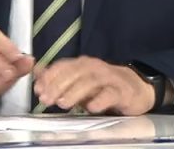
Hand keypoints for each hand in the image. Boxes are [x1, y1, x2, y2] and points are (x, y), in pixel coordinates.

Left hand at [33, 56, 153, 114]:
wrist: (136, 88)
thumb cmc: (104, 86)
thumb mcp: (80, 82)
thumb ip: (59, 78)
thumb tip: (37, 74)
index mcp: (82, 65)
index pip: (63, 66)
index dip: (49, 77)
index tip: (38, 90)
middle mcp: (94, 68)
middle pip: (74, 73)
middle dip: (58, 86)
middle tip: (46, 99)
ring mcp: (109, 78)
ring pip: (90, 82)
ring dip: (74, 92)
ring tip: (63, 103)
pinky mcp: (122, 91)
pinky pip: (110, 94)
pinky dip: (100, 100)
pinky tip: (91, 107)